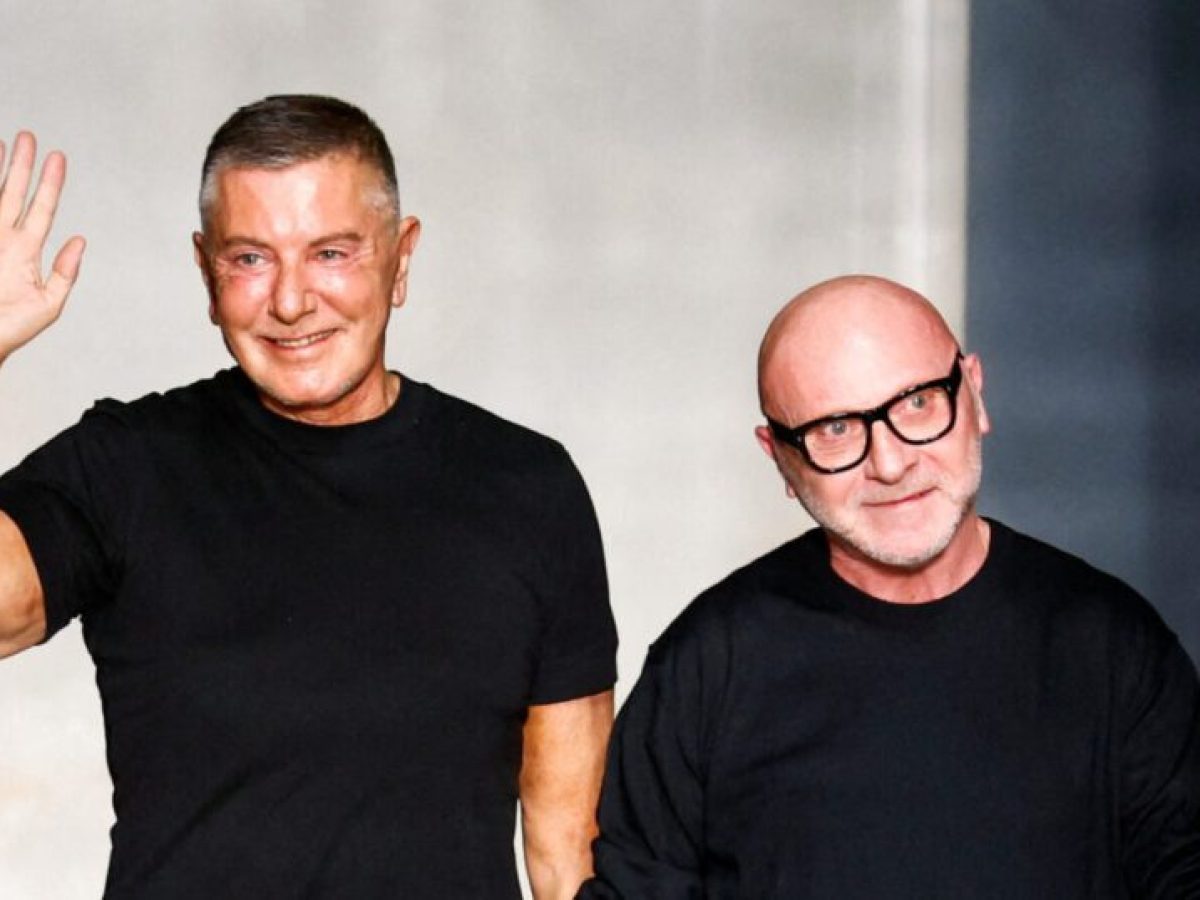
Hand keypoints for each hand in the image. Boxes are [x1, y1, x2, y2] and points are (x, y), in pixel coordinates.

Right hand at [0, 132, 85, 364]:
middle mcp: (3, 238)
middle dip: (21, 164)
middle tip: (29, 135)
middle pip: (13, 192)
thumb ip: (65, 274)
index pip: (41, 208)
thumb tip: (80, 241)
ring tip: (3, 142)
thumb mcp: (48, 305)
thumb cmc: (10, 329)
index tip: (57, 157)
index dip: (50, 183)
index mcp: (26, 251)